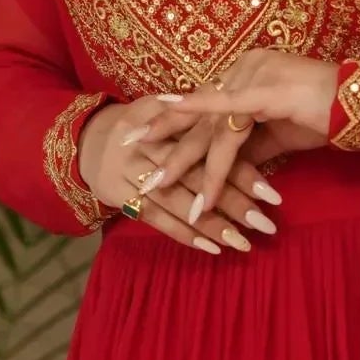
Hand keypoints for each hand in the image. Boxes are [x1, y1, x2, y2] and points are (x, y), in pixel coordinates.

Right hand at [78, 93, 279, 254]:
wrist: (87, 138)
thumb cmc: (142, 124)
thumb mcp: (169, 109)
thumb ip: (202, 118)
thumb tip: (250, 122)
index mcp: (168, 119)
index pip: (213, 149)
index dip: (243, 172)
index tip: (272, 195)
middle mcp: (149, 145)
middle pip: (198, 177)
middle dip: (234, 204)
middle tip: (266, 226)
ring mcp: (130, 171)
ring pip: (179, 202)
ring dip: (212, 225)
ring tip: (244, 243)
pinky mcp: (119, 194)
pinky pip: (157, 218)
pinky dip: (185, 235)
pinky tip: (212, 249)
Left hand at [153, 50, 338, 227]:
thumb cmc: (329, 118)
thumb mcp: (282, 136)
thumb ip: (254, 148)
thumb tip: (231, 172)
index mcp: (246, 74)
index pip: (203, 107)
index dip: (172, 126)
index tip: (142, 139)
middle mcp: (244, 68)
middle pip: (197, 115)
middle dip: (161, 140)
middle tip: (127, 154)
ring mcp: (253, 76)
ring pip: (209, 127)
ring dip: (183, 162)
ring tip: (156, 186)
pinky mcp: (263, 92)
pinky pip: (226, 117)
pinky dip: (199, 135)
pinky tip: (171, 145)